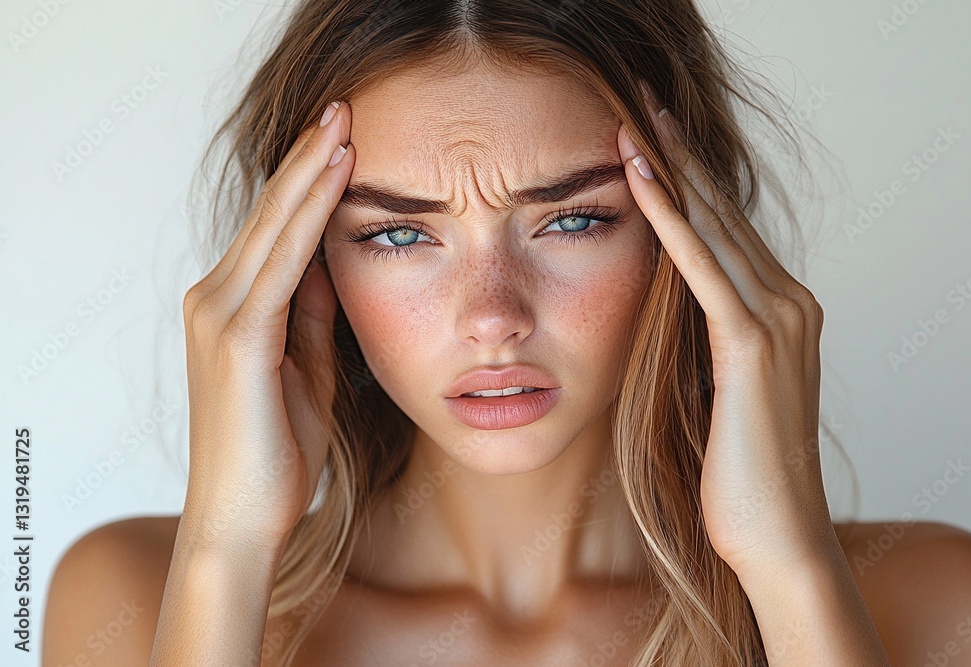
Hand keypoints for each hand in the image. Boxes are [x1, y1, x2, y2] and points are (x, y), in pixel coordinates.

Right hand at [180, 101, 353, 551]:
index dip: (306, 182)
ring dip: (311, 173)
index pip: (275, 230)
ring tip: (344, 125)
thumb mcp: (307, 369)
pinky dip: (310, 217)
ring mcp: (220, 315)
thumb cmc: (276, 453)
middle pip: (271, 215)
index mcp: (233, 307)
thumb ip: (313, 317)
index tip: (342, 141)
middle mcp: (215, 299)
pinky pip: (283, 263)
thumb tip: (334, 268)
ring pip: (274, 227)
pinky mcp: (238, 337)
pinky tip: (337, 179)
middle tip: (344, 108)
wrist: (244, 519)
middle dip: (309, 159)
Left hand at [616, 84, 834, 574]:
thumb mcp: (711, 389)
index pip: (726, 231)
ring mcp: (779, 320)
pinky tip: (640, 182)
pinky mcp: (753, 345)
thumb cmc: (735, 473)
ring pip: (716, 228)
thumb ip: (699, 342)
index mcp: (780, 312)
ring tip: (632, 123)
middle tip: (640, 105)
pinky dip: (671, 221)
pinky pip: (703, 268)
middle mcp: (790, 303)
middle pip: (724, 213)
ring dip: (671, 172)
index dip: (686, 183)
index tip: (646, 141)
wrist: (775, 537)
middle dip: (680, 157)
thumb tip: (663, 313)